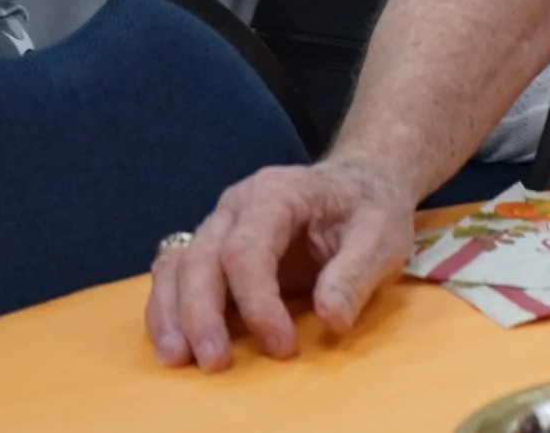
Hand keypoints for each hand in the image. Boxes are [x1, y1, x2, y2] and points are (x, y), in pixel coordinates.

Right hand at [146, 159, 414, 369]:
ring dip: (172, 315)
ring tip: (178, 359)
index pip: (248, 249)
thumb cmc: (370, 208)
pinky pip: (175, 275)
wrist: (360, 184)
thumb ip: (356, 274)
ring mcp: (219, 225)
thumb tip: (331, 319)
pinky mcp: (213, 248)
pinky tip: (175, 342)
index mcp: (277, 193)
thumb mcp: (381, 235)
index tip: (282, 346)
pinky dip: (168, 308)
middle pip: (202, 258)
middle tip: (215, 363)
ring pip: (178, 267)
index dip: (258, 302)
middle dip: (202, 314)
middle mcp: (237, 205)